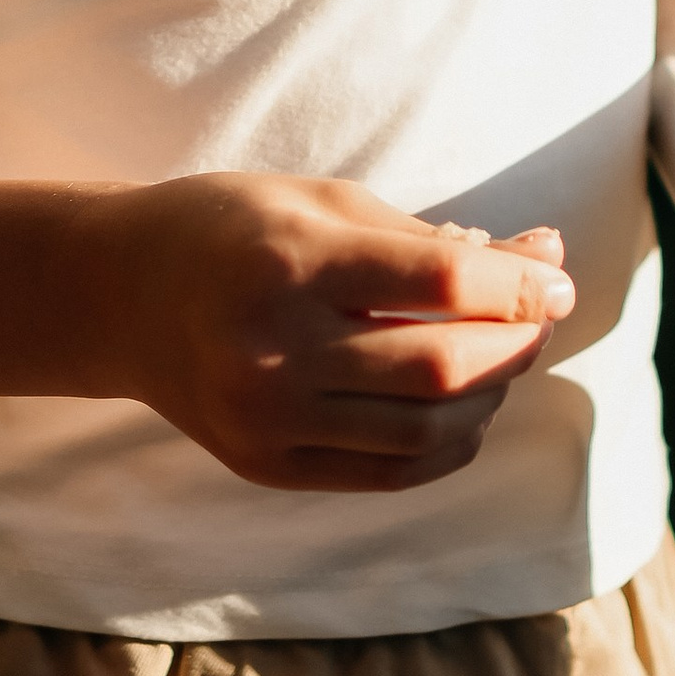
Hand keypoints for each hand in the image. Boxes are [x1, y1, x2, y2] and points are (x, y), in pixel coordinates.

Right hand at [101, 176, 573, 493]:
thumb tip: (545, 259)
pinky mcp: (267, 465)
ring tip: (500, 360)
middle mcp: (276, 349)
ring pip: (427, 430)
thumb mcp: (325, 203)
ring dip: (489, 396)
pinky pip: (391, 472)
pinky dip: (448, 444)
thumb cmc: (234, 228)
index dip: (519, 286)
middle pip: (443, 366)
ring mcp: (268, 418)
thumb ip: (431, 239)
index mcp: (291, 262)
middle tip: (537, 317)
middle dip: (515, 343)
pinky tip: (463, 409)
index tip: (554, 278)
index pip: (441, 284)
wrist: (120, 296)